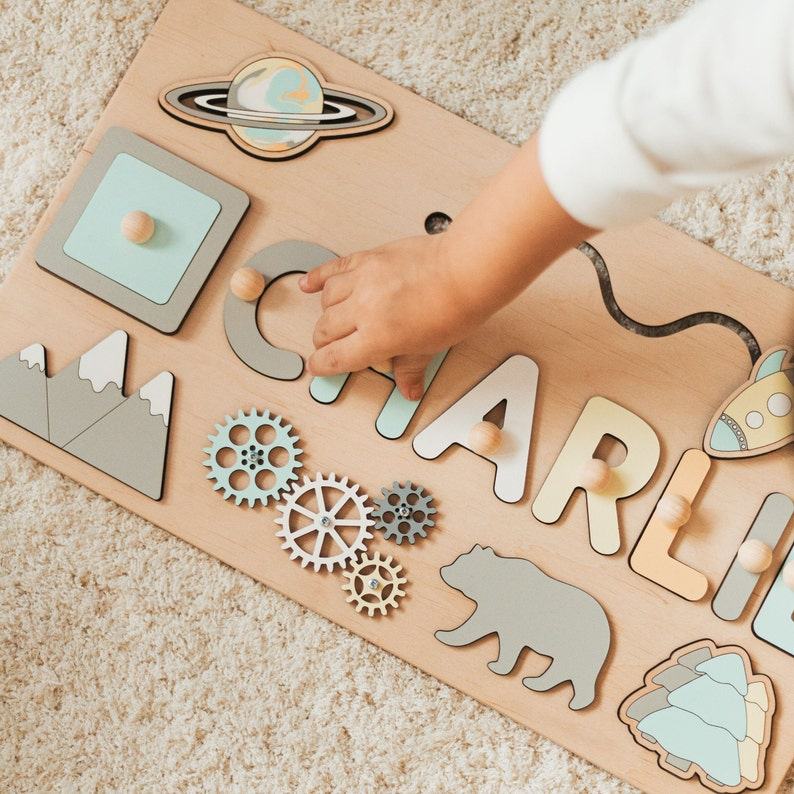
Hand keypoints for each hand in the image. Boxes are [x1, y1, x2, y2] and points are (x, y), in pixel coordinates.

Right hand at [300, 136, 593, 400]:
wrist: (466, 270)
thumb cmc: (455, 307)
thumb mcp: (431, 348)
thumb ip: (411, 369)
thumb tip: (408, 389)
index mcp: (376, 338)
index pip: (334, 358)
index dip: (322, 366)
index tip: (319, 368)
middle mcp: (362, 310)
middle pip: (324, 331)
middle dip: (325, 343)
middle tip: (333, 347)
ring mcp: (362, 281)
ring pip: (327, 301)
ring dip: (328, 313)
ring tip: (336, 319)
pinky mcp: (367, 259)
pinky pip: (333, 268)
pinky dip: (317, 277)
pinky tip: (308, 284)